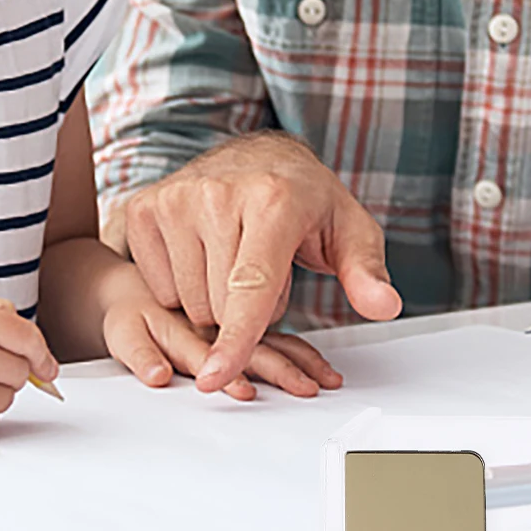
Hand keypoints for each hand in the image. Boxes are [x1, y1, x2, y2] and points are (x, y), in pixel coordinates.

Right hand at [116, 133, 400, 393]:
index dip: (237, 337)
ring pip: (189, 302)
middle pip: (219, 306)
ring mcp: (176, 198)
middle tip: (267, 272)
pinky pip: (160, 286)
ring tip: (236, 261)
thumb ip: (365, 273)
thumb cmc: (305, 199)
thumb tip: (384, 306)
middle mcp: (217, 193)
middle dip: (247, 312)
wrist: (258, 155)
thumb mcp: (349, 232)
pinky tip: (205, 253)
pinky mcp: (147, 207)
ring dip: (215, 301)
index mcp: (273, 200)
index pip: (252, 285)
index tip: (216, 376)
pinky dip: (184, 285)